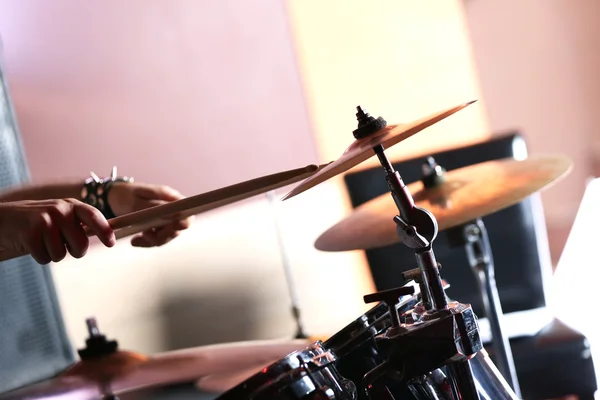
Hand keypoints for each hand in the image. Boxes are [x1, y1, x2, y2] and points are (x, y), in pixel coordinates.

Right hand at [0, 199, 115, 263]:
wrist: (3, 218)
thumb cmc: (37, 221)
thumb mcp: (60, 215)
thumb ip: (79, 223)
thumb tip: (106, 236)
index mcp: (71, 205)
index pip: (94, 216)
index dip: (105, 231)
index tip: (111, 243)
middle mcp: (60, 210)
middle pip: (81, 245)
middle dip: (74, 251)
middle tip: (62, 245)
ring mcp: (45, 221)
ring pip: (61, 255)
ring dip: (52, 254)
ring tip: (42, 241)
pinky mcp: (30, 233)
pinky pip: (44, 258)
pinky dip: (39, 256)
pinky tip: (31, 244)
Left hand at [107, 182, 191, 246]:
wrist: (115, 197)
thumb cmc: (127, 194)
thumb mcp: (137, 199)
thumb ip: (156, 206)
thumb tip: (175, 212)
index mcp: (171, 198)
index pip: (187, 214)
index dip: (183, 223)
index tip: (169, 229)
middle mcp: (172, 210)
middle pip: (177, 229)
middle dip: (161, 235)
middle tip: (144, 234)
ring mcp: (166, 220)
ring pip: (166, 237)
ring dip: (151, 240)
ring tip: (135, 239)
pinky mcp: (158, 228)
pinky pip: (157, 239)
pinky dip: (146, 242)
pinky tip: (135, 241)